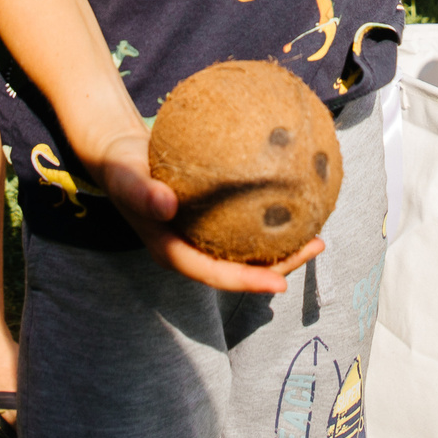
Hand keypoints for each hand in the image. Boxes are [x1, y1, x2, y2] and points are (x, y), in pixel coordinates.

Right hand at [91, 127, 320, 293]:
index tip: (281, 283)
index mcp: (173, 251)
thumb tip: (166, 206)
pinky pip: (244, 223)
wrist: (120, 155)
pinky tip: (294, 199)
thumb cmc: (121, 168)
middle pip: (240, 268)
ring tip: (317, 231)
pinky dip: (268, 216)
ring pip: (247, 249)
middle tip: (316, 245)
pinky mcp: (211, 218)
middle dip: (280, 264)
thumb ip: (142, 193)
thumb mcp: (125, 177)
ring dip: (282, 245)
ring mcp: (202, 236)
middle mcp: (192, 249)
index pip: (215, 274)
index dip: (249, 281)